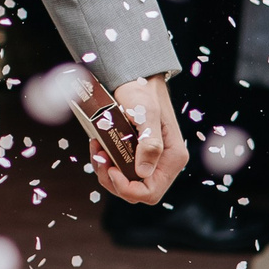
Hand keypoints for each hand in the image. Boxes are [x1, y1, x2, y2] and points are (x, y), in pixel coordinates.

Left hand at [91, 75, 188, 203]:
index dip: (128, 189)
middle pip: (136, 191)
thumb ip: (150, 143)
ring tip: (96, 149)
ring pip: (125, 182)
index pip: (151, 192)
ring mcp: (149, 159)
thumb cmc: (142, 91)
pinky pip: (120, 169)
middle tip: (99, 157)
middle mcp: (162, 162)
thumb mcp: (146, 114)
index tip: (111, 171)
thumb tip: (143, 173)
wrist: (134, 76)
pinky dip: (105, 162)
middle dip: (114, 180)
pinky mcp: (135, 153)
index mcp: (172, 158)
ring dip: (106, 171)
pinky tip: (98, 145)